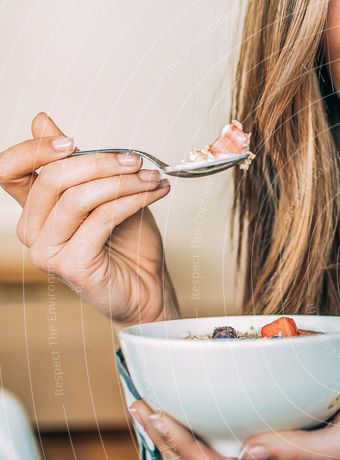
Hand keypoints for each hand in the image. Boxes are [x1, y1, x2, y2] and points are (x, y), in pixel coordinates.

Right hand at [0, 112, 178, 329]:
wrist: (149, 287)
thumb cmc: (128, 242)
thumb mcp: (105, 192)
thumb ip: (77, 162)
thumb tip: (42, 119)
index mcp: (35, 208)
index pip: (8, 169)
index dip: (34, 149)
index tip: (74, 141)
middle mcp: (32, 230)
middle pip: (52, 178)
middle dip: (100, 163)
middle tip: (135, 160)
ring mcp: (47, 250)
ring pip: (78, 198)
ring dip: (123, 182)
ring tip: (152, 178)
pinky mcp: (70, 265)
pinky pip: (100, 219)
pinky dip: (131, 200)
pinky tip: (152, 195)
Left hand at [128, 394, 339, 459]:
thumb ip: (301, 450)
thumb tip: (249, 448)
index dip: (179, 446)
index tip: (154, 413)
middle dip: (167, 440)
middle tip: (141, 403)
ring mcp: (276, 456)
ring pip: (214, 455)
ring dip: (180, 435)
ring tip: (156, 405)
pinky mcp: (283, 439)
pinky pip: (233, 439)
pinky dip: (206, 424)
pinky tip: (199, 404)